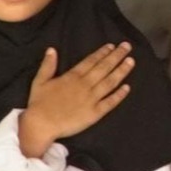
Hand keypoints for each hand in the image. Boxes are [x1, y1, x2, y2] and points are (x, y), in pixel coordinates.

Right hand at [20, 43, 135, 157]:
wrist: (42, 124)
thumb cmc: (39, 103)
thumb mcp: (40, 81)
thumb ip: (48, 65)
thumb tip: (52, 49)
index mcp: (72, 76)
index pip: (91, 61)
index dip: (102, 53)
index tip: (112, 46)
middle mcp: (85, 85)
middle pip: (104, 68)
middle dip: (116, 56)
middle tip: (127, 47)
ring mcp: (92, 99)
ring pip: (110, 82)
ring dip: (121, 71)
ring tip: (131, 62)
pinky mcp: (95, 113)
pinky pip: (110, 103)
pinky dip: (119, 95)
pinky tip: (128, 88)